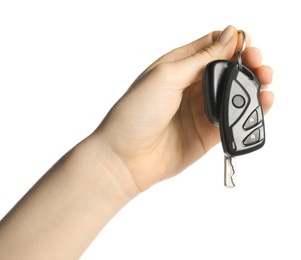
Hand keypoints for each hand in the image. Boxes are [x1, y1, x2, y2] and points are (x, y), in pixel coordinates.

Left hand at [96, 25, 273, 190]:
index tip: (246, 45)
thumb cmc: (135, 114)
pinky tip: (260, 102)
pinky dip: (251, 110)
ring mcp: (200, 110)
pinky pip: (234, 118)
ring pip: (234, 92)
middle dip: (248, 63)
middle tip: (258, 65)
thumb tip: (228, 35)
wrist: (125, 157)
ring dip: (253, 85)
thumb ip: (200, 59)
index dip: (232, 42)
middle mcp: (190, 87)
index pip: (212, 47)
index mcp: (178, 66)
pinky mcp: (207, 133)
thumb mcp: (166, 76)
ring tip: (263, 82)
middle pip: (228, 69)